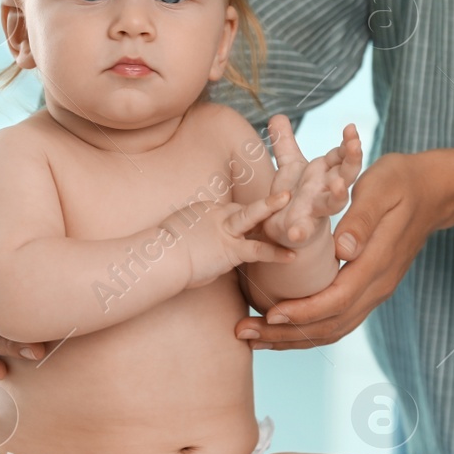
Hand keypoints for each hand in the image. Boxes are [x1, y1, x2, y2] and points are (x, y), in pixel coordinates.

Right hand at [160, 192, 294, 287]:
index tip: (250, 224)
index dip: (240, 218)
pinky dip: (276, 253)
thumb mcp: (175, 237)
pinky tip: (292, 256)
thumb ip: (192, 239)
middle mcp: (215, 215)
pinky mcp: (230, 249)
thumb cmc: (162, 254)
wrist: (160, 258)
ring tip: (291, 202)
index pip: (228, 211)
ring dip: (271, 207)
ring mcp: (225, 230)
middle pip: (243, 208)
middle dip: (264, 202)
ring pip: (252, 216)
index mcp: (203, 212)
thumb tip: (197, 251)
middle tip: (284, 194)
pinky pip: (258, 249)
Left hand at [235, 145, 453, 349]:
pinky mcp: (368, 289)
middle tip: (244, 333)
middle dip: (286, 334)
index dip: (303, 312)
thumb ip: (361, 219)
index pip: (337, 299)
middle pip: (330, 325)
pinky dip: (306, 329)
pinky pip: (336, 320)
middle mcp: (377, 285)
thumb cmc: (401, 182)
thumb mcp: (381, 188)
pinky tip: (279, 327)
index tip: (270, 315)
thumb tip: (343, 251)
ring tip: (253, 337)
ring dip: (292, 338)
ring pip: (332, 329)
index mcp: (377, 263)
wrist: (433, 191)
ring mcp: (375, 291)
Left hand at [259, 116, 363, 248]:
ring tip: (339, 185)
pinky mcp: (302, 230)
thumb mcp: (290, 167)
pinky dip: (300, 231)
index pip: (342, 155)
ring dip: (338, 194)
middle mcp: (325, 191)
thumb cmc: (295, 195)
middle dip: (352, 160)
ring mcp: (316, 211)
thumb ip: (285, 143)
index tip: (351, 128)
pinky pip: (304, 231)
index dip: (348, 142)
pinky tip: (295, 232)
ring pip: (333, 203)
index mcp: (326, 173)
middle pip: (345, 174)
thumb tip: (276, 116)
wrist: (287, 231)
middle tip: (356, 145)